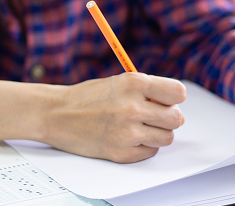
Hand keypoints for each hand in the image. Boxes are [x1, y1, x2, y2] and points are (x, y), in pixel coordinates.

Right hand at [45, 73, 186, 162]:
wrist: (56, 114)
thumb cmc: (86, 98)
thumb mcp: (118, 82)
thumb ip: (146, 91)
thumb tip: (173, 104)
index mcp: (133, 83)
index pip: (178, 92)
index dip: (173, 97)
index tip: (166, 100)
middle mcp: (132, 107)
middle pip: (176, 118)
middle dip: (168, 117)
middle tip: (154, 116)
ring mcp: (128, 132)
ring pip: (167, 137)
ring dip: (157, 133)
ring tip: (139, 127)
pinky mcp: (122, 153)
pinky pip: (150, 151)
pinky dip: (143, 146)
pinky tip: (127, 137)